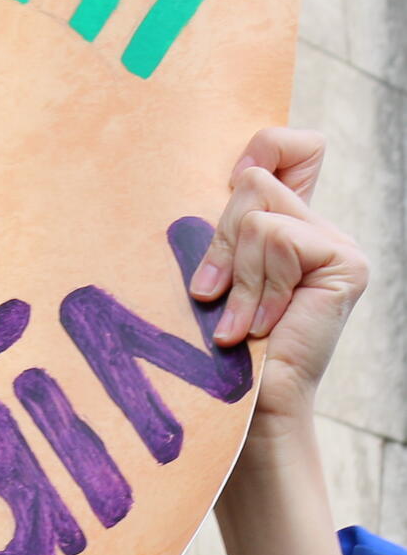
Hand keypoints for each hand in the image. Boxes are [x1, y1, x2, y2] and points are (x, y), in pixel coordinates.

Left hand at [191, 128, 367, 434]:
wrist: (244, 410)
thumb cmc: (215, 351)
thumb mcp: (209, 272)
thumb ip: (219, 226)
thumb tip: (220, 179)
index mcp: (284, 222)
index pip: (286, 145)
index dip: (257, 153)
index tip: (225, 199)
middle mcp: (315, 226)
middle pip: (254, 180)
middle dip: (221, 241)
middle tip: (212, 295)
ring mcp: (336, 244)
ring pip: (260, 212)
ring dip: (236, 274)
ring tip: (236, 325)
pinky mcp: (345, 262)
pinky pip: (279, 238)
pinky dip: (257, 286)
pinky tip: (260, 328)